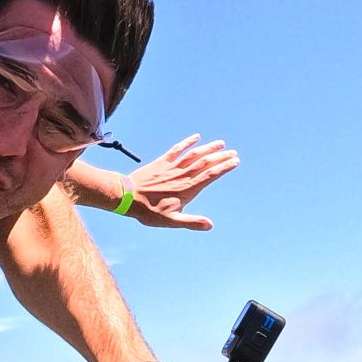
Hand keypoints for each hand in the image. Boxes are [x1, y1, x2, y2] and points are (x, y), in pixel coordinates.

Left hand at [117, 136, 239, 229]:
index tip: (235, 161)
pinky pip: (177, 150)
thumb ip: (191, 222)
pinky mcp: (161, 162)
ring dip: (208, 148)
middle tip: (233, 152)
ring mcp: (172, 167)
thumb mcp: (171, 221)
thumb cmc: (149, 212)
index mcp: (187, 189)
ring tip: (220, 143)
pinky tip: (196, 137)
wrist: (127, 197)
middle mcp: (182, 176)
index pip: (210, 175)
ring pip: (194, 154)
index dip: (223, 167)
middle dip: (220, 157)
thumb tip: (210, 225)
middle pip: (205, 163)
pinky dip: (187, 143)